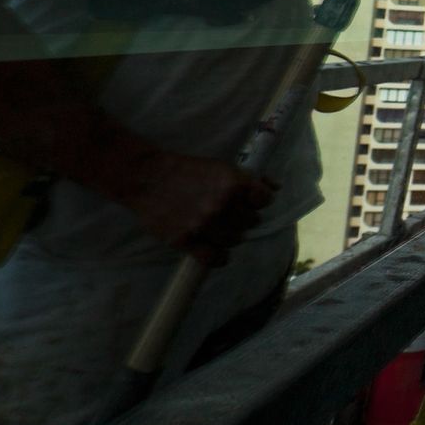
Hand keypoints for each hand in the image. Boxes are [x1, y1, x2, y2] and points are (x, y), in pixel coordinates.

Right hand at [106, 147, 276, 265]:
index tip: (253, 201)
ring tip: (222, 228)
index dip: (260, 200)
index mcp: (232, 183)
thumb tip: (276, 187)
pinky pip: (213, 258)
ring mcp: (203, 225)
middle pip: (251, 222)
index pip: (264, 199)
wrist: (148, 178)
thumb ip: (250, 179)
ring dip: (232, 235)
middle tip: (234, 214)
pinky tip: (218, 250)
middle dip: (245, 218)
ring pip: (235, 240)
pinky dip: (219, 257)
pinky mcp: (185, 240)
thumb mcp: (221, 167)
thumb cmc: (187, 170)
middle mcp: (221, 205)